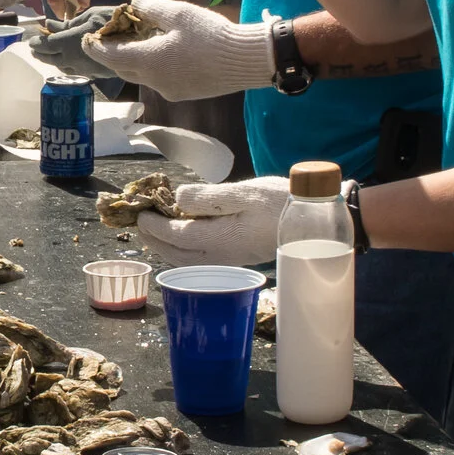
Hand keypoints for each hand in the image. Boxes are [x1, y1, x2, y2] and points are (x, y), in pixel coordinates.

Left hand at [83, 0, 274, 100]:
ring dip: (133, 60)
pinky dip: (152, 67)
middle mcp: (153, 80)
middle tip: (109, 39)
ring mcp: (168, 90)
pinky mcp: (183, 94)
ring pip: (141, 75)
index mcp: (146, 60)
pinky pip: (159, 80)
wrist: (244, 60)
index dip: (95, 47)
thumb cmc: (209, 33)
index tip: (87, 40)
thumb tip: (135, 5)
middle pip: (122, 68)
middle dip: (112, 54)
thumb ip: (150, 8)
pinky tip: (161, 53)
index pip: (109, 56)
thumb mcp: (177, 12)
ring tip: (135, 43)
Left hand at [133, 176, 290, 266]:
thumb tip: (177, 199)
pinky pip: (197, 260)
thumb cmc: (279, 204)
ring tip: (156, 230)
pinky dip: (181, 250)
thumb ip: (206, 198)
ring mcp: (226, 261)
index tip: (141, 212)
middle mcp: (218, 256)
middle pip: (174, 253)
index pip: (173, 235)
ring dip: (165, 246)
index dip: (153, 225)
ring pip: (184, 260)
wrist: (312, 227)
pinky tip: (182, 237)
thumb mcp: (242, 193)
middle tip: (141, 221)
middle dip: (153, 238)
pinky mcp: (234, 259)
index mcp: (217, 239)